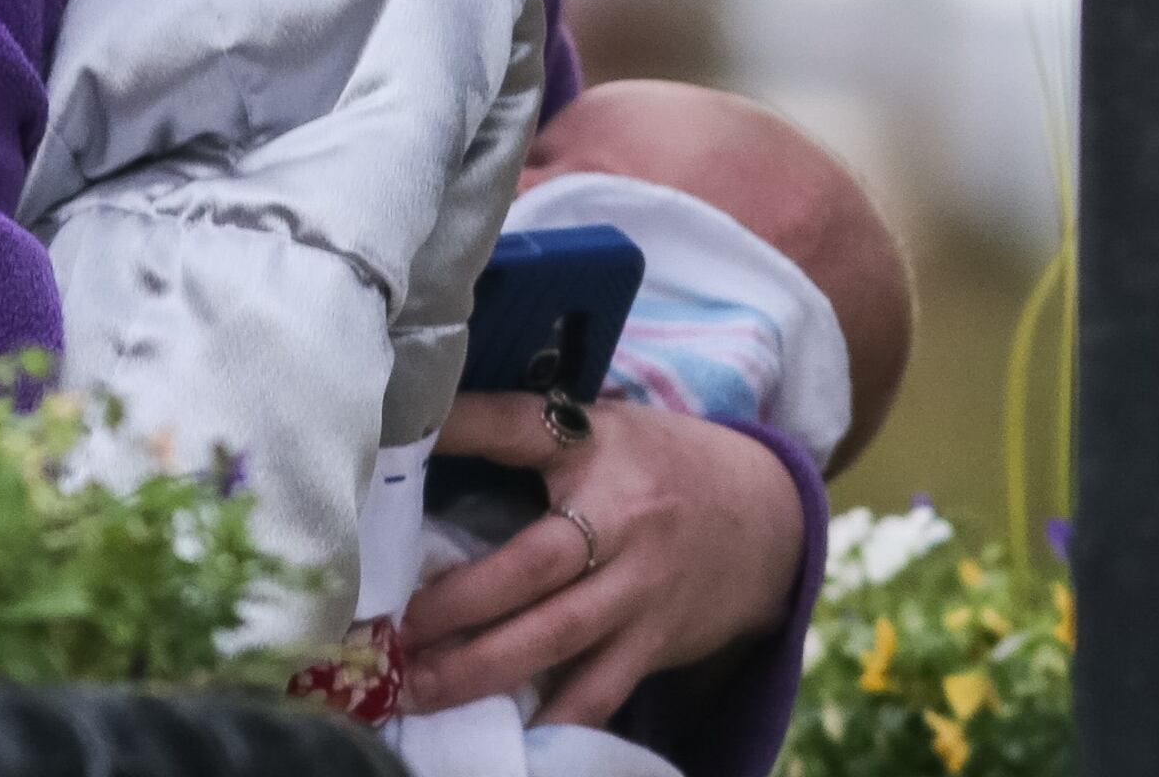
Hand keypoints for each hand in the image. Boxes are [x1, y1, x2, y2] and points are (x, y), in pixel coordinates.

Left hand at [399, 391, 805, 726]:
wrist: (768, 516)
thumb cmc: (660, 465)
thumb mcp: (605, 428)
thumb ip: (532, 436)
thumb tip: (422, 432)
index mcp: (598, 446)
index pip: (521, 427)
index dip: (460, 427)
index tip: (398, 439)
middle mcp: (622, 518)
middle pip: (533, 565)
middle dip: (457, 603)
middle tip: (390, 629)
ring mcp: (641, 588)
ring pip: (557, 638)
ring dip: (480, 670)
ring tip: (416, 689)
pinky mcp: (655, 642)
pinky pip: (599, 692)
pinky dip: (551, 718)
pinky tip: (503, 733)